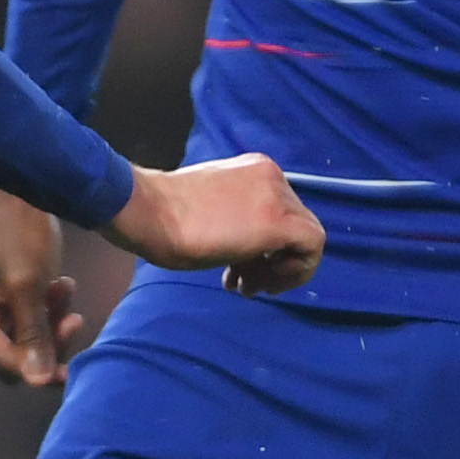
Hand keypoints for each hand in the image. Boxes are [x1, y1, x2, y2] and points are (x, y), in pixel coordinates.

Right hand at [0, 180, 92, 385]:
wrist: (18, 187)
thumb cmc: (17, 230)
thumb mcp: (29, 285)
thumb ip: (35, 335)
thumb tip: (41, 383)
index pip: (1, 362)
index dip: (36, 367)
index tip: (72, 368)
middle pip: (11, 358)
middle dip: (45, 342)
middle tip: (76, 319)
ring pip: (23, 343)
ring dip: (49, 324)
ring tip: (65, 290)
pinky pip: (26, 324)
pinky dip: (46, 311)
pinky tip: (59, 286)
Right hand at [109, 152, 326, 297]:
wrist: (146, 212)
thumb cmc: (160, 216)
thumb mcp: (206, 209)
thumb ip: (233, 218)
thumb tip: (247, 250)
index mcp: (253, 170)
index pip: (279, 210)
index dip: (264, 245)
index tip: (238, 267)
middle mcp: (271, 177)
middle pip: (294, 225)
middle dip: (271, 261)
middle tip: (243, 283)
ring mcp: (276, 197)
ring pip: (306, 237)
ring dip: (280, 271)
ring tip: (246, 288)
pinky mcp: (277, 223)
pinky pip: (312, 246)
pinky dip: (297, 272)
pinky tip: (266, 284)